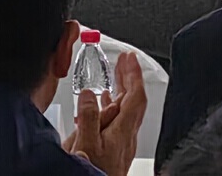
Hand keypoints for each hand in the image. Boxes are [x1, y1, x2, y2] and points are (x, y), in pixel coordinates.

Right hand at [63, 51, 146, 175]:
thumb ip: (89, 117)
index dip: (133, 75)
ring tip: (115, 74)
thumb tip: (90, 94)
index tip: (130, 58)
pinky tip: (104, 101)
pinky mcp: (115, 146)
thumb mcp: (87, 144)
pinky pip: (117, 118)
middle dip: (129, 77)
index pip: (135, 97)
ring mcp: (122, 141)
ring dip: (121, 88)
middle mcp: (126, 135)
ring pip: (126, 109)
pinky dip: (112, 103)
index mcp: (122, 131)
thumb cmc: (94, 172)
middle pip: (133, 101)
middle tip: (125, 60)